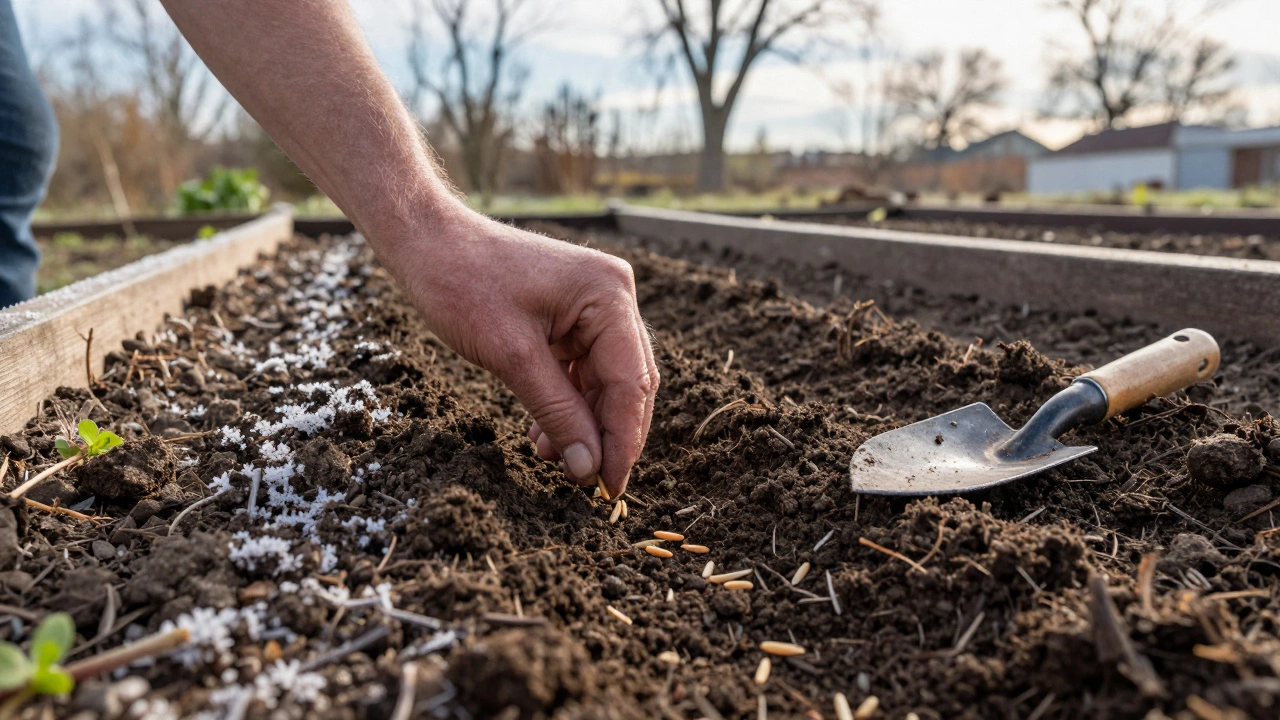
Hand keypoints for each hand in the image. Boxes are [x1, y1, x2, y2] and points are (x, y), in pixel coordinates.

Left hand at [379, 208, 658, 496]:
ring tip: (553, 457)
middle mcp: (613, 296)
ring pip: (605, 380)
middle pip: (627, 382)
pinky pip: (583, 368)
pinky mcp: (572, 314)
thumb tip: (587, 468)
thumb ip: (556, 412)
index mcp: (608, 295)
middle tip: (590, 484)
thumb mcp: (511, 356)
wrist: (427, 242)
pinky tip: (545, 432)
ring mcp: (594, 304)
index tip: (609, 487)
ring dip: (584, 422)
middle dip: (607, 435)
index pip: (631, 382)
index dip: (622, 440)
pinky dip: (568, 402)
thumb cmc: (463, 284)